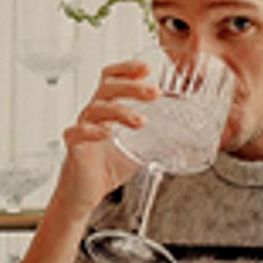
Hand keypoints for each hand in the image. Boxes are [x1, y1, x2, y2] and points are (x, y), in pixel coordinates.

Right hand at [50, 58, 157, 218]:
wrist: (86, 193)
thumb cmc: (109, 167)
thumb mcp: (140, 148)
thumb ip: (158, 138)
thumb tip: (188, 136)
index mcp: (107, 108)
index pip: (112, 78)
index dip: (127, 69)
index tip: (147, 68)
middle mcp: (94, 114)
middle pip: (107, 87)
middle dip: (131, 87)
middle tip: (154, 93)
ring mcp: (82, 128)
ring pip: (96, 108)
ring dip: (120, 111)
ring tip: (140, 121)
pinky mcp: (74, 147)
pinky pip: (77, 132)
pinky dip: (92, 130)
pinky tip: (107, 133)